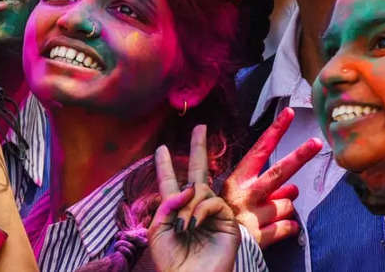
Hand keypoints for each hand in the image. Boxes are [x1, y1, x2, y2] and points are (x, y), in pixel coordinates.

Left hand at [148, 126, 238, 271]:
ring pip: (201, 189)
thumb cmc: (171, 262)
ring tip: (183, 225)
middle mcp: (195, 208)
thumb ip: (167, 204)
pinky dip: (200, 210)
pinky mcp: (227, 221)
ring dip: (188, 204)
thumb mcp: (158, 230)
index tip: (160, 148)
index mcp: (175, 211)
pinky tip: (194, 224)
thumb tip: (189, 188)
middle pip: (198, 171)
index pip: (170, 182)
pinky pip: (213, 202)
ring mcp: (212, 214)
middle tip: (200, 126)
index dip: (165, 165)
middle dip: (198, 147)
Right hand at [220, 108, 322, 246]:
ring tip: (266, 214)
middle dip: (299, 156)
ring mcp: (254, 216)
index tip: (290, 114)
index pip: (259, 151)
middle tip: (317, 142)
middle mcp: (246, 196)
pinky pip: (288, 227)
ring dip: (282, 209)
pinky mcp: (262, 238)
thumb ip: (266, 190)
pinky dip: (287, 227)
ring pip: (287, 204)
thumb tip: (294, 188)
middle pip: (278, 172)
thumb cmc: (222, 217)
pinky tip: (278, 228)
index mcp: (236, 181)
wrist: (208, 253)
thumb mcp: (236, 197)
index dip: (275, 131)